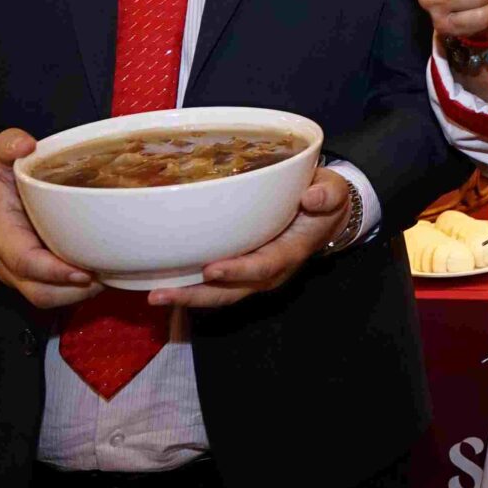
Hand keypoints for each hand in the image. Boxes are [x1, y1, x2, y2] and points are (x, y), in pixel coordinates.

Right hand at [0, 129, 101, 309]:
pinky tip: (106, 273)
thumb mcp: (3, 158)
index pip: (25, 263)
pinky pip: (59, 293)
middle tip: (107, 276)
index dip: (54, 272)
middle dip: (73, 291)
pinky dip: (81, 290)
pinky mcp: (40, 278)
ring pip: (51, 298)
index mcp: (1, 236)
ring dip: (81, 294)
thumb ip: (8, 146)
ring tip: (111, 276)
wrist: (1, 197)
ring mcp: (23, 275)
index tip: (84, 272)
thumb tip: (25, 145)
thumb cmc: (6, 179)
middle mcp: (10, 264)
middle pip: (40, 292)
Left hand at [152, 169, 351, 310]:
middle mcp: (269, 271)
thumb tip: (312, 198)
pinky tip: (163, 282)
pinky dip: (190, 287)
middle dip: (197, 296)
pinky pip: (214, 285)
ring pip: (219, 293)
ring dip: (187, 297)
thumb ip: (327, 193)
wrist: (325, 214)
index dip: (238, 270)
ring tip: (154, 295)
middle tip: (161, 294)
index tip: (211, 269)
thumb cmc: (324, 200)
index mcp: (290, 252)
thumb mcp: (333, 191)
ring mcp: (252, 274)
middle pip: (232, 292)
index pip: (263, 266)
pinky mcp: (239, 270)